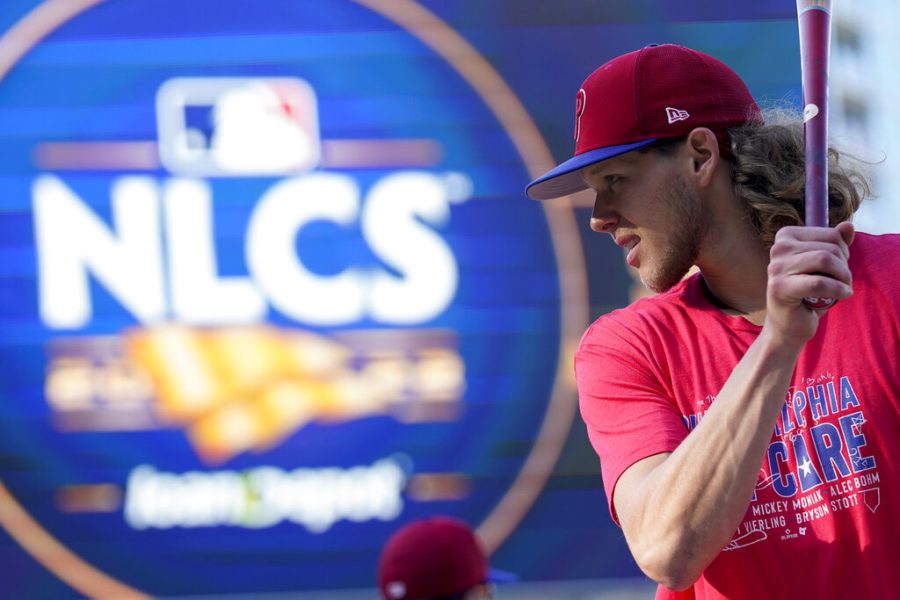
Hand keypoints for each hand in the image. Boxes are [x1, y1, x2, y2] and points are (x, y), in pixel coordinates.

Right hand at [764, 221, 854, 346]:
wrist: (788, 324)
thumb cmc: (807, 294)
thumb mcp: (824, 265)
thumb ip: (835, 244)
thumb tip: (848, 226)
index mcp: (786, 236)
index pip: (831, 235)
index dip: (844, 252)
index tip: (839, 268)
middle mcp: (778, 248)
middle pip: (830, 248)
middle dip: (844, 267)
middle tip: (842, 282)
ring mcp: (776, 267)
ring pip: (825, 261)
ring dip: (843, 278)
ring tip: (843, 288)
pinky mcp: (779, 287)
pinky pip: (818, 282)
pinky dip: (837, 289)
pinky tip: (843, 295)